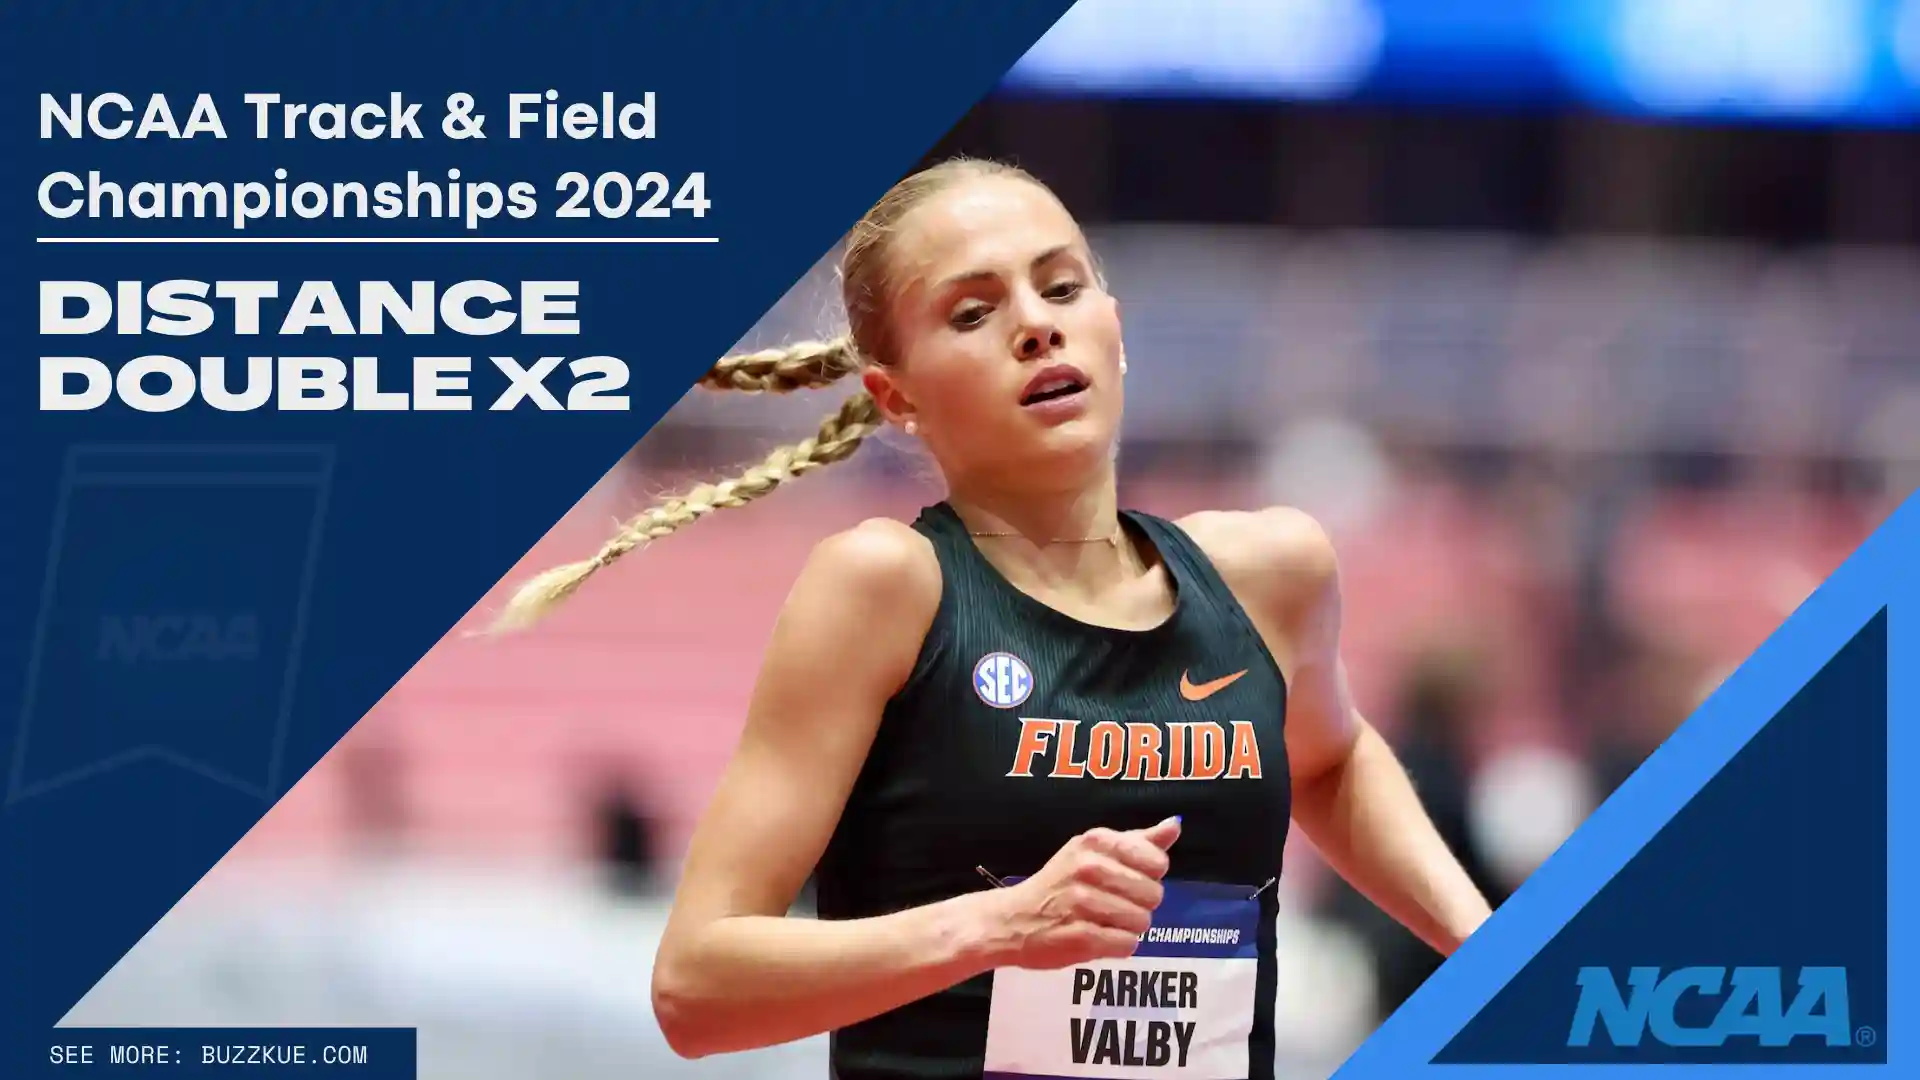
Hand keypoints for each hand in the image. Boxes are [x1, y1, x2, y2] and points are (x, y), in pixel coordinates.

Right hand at [994, 817, 1182, 969]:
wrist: (1011, 920)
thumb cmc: (1059, 884)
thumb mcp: (1092, 852)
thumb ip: (1137, 841)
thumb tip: (1174, 825)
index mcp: (1095, 841)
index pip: (1157, 861)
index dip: (1148, 876)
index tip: (1126, 880)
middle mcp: (1089, 867)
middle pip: (1154, 895)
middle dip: (1139, 905)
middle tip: (1111, 905)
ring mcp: (1083, 902)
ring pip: (1142, 922)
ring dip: (1127, 928)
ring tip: (1102, 922)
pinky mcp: (1081, 936)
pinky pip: (1127, 945)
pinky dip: (1117, 946)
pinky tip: (1098, 938)